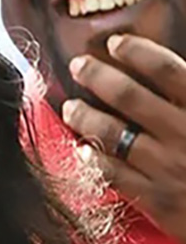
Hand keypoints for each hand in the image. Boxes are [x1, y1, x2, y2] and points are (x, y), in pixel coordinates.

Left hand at [62, 34, 185, 243]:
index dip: (138, 52)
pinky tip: (82, 150)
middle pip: (130, 96)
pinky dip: (94, 160)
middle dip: (98, 76)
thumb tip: (172, 74)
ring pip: (113, 134)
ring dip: (86, 116)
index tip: (116, 43)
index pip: (168, 70)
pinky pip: (114, 175)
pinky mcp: (159, 201)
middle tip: (79, 65)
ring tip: (71, 107)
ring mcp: (170, 168)